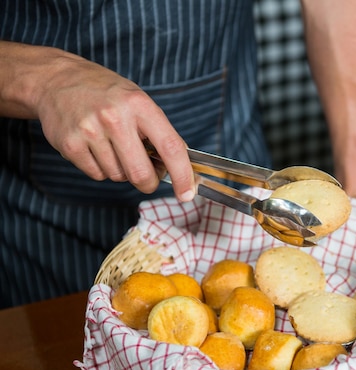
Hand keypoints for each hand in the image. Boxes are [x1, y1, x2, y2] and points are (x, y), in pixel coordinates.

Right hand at [3, 43, 195, 200]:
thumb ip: (159, 132)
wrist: (56, 79)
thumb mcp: (139, 101)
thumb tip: (181, 168)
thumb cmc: (106, 93)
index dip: (182, 175)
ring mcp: (90, 131)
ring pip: (118, 176)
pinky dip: (101, 168)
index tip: (188, 193)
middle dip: (148, 182)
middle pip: (141, 173)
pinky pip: (97, 175)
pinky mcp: (70, 145)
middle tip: (148, 175)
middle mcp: (115, 117)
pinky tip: (95, 147)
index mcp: (139, 105)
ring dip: (121, 170)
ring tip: (112, 145)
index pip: (170, 147)